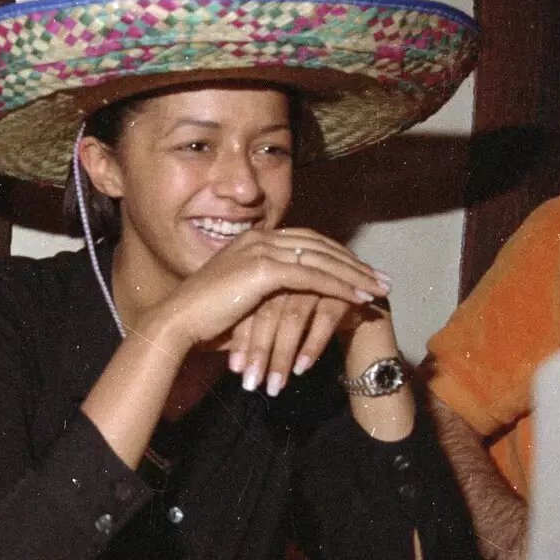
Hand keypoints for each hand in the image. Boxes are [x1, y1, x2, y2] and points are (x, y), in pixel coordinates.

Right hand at [157, 227, 389, 361]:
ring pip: (321, 260)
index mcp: (251, 239)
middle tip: (381, 278)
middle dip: (354, 262)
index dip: (337, 254)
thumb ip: (264, 290)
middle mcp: (258, 238)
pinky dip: (340, 287)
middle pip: (320, 245)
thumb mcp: (239, 296)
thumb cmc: (203, 317)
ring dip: (355, 275)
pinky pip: (313, 277)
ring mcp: (261, 250)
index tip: (360, 270)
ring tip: (379, 289)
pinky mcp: (264, 270)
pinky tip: (359, 298)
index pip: (306, 240)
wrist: (178, 321)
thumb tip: (287, 302)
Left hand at [224, 290, 376, 394]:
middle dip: (258, 351)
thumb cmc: (312, 322)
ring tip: (275, 384)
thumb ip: (257, 334)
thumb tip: (235, 367)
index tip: (235, 371)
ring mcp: (318, 281)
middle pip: (268, 313)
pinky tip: (302, 368)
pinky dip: (312, 344)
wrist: (363, 315)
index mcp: (271, 277)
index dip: (242, 341)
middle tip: (250, 383)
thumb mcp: (280, 326)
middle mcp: (293, 276)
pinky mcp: (344, 292)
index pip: (250, 309)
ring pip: (294, 318)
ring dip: (282, 354)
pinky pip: (325, 318)